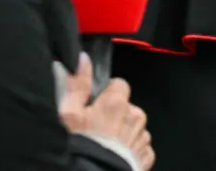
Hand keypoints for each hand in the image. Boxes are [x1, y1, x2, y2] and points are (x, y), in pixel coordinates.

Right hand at [60, 54, 154, 169]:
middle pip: (128, 107)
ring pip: (135, 126)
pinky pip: (141, 146)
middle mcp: (135, 116)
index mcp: (117, 103)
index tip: (97, 106)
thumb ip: (77, 84)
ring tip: (107, 144)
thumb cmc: (81, 146)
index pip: (120, 84)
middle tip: (99, 128)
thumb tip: (84, 59)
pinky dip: (131, 149)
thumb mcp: (69, 114)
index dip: (108, 94)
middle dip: (117, 114)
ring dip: (125, 132)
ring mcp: (142, 137)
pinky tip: (117, 155)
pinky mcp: (146, 156)